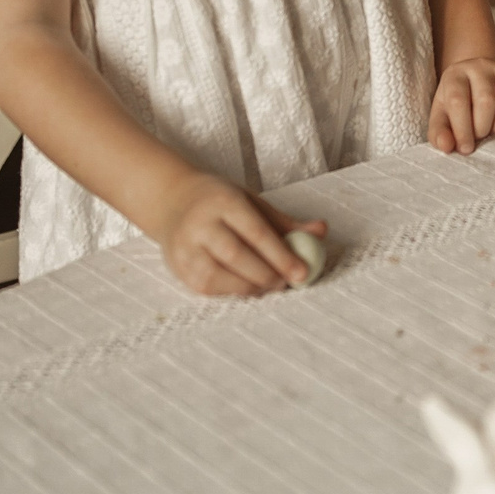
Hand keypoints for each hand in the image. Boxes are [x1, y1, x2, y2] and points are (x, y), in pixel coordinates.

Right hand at [152, 171, 326, 296]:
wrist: (173, 201)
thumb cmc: (221, 202)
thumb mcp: (252, 202)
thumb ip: (286, 221)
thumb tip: (322, 231)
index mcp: (223, 201)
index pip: (256, 232)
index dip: (281, 255)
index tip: (303, 272)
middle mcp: (200, 224)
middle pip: (236, 255)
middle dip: (267, 275)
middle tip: (288, 283)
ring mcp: (185, 247)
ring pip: (219, 277)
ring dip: (250, 287)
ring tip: (270, 286)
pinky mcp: (178, 268)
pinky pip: (208, 288)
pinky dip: (232, 292)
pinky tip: (248, 288)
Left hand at [428, 56, 494, 153]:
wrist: (476, 82)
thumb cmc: (457, 104)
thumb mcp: (441, 116)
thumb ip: (439, 133)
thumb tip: (446, 147)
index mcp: (455, 75)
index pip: (458, 100)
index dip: (462, 129)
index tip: (466, 148)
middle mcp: (481, 66)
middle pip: (486, 101)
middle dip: (483, 128)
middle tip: (480, 137)